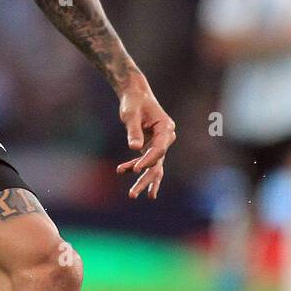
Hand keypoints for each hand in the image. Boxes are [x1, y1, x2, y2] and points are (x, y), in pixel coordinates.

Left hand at [115, 77, 175, 199]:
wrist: (135, 94)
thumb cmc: (134, 102)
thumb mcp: (131, 114)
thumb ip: (133, 130)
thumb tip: (135, 148)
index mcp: (166, 128)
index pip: (159, 148)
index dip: (147, 160)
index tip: (135, 169)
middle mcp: (166, 137)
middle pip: (158, 162)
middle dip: (146, 180)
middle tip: (133, 194)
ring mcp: (160, 143)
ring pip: (154, 166)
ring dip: (143, 180)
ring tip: (132, 195)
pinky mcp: (152, 146)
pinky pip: (147, 162)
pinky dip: (136, 168)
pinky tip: (124, 173)